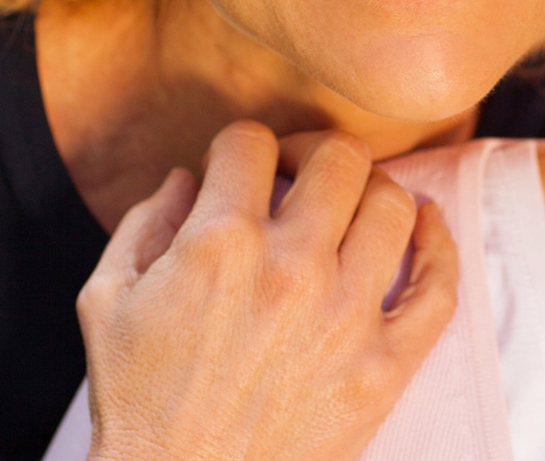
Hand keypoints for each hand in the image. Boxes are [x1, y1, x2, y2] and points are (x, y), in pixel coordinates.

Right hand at [76, 121, 459, 460]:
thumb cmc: (138, 402)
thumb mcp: (106, 301)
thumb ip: (143, 223)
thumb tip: (184, 177)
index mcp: (219, 244)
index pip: (250, 142)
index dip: (241, 147)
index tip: (240, 169)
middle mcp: (291, 268)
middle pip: (337, 158)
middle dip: (314, 151)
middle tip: (299, 174)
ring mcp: (346, 318)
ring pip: (392, 205)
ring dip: (372, 191)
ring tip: (352, 205)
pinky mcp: (384, 367)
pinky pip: (438, 288)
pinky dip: (439, 244)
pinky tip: (425, 224)